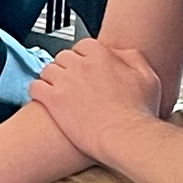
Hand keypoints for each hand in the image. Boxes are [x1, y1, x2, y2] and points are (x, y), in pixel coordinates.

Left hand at [28, 38, 161, 161]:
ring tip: (56, 89)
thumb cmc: (138, 113)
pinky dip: (37, 91)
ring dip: (50, 79)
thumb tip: (121, 53)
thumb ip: (134, 59)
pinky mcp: (52, 99)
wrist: (125, 136)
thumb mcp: (148, 78)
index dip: (83, 57)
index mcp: (102, 56)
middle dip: (66, 67)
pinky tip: (42, 98)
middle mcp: (80, 65)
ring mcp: (64, 81)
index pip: (83, 46)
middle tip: (70, 80)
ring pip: (47, 70)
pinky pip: (34, 87)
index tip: (84, 66)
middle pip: (63, 56)